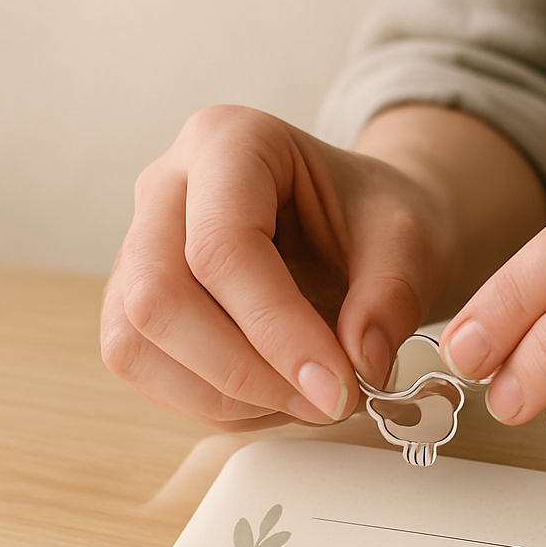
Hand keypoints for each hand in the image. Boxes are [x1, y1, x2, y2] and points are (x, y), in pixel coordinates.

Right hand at [101, 105, 452, 430]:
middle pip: (158, 298)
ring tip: (304, 400)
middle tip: (325, 402)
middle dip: (244, 373)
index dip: (279, 332)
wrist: (359, 223)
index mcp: (228, 142)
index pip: (224, 248)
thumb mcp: (410, 242)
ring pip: (136, 343)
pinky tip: (272, 399)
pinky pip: (146, 370)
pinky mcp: (134, 304)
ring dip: (223, 397)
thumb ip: (391, 298)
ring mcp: (139, 247)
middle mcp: (165, 187)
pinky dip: (211, 404)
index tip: (339, 388)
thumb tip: (359, 366)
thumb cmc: (374, 218)